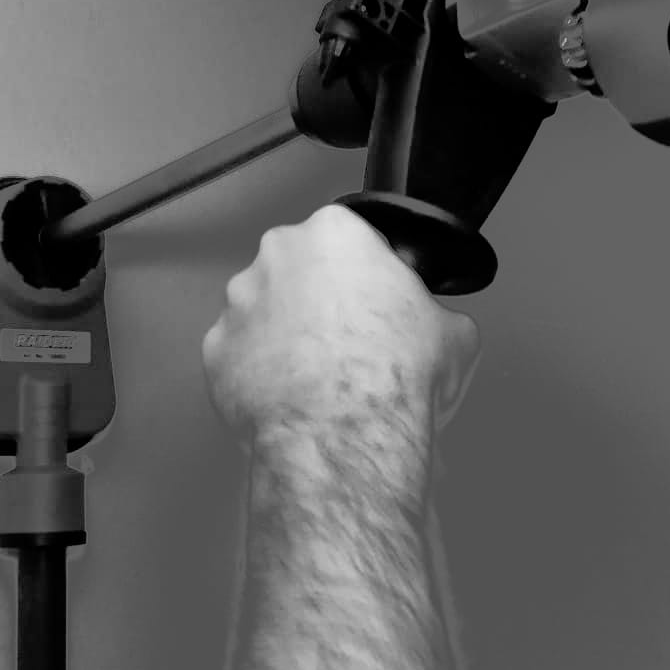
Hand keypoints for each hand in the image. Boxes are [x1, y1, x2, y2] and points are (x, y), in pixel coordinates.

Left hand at [201, 204, 481, 474]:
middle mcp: (278, 256)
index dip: (367, 274)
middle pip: (299, 269)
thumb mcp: (453, 334)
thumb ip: (434, 314)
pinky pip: (238, 355)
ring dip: (284, 335)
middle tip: (348, 342)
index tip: (375, 301)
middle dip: (319, 300)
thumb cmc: (389, 381)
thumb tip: (439, 328)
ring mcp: (239, 302)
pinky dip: (257, 372)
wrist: (343, 437)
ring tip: (317, 376)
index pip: (351, 238)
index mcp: (336, 233)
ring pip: (263, 311)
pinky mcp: (215, 350)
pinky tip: (288, 395)